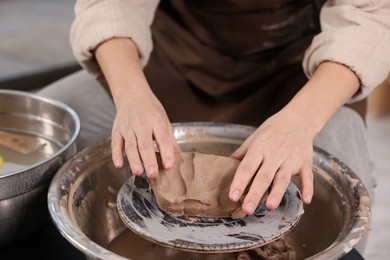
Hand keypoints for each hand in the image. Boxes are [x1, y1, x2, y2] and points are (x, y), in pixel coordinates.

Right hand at [111, 85, 176, 177]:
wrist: (132, 94)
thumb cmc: (151, 110)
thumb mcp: (164, 120)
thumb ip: (169, 139)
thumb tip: (177, 158)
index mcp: (157, 122)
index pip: (163, 139)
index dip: (166, 153)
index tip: (169, 166)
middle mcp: (142, 125)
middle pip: (145, 145)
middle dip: (149, 160)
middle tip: (152, 174)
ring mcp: (128, 128)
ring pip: (130, 146)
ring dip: (133, 160)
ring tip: (138, 172)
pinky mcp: (117, 130)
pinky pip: (116, 144)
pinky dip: (116, 155)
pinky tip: (119, 165)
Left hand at [228, 61, 360, 214]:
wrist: (298, 119)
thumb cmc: (272, 130)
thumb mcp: (254, 138)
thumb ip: (241, 154)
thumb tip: (224, 166)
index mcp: (259, 148)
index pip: (247, 167)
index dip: (239, 182)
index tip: (232, 196)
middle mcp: (275, 154)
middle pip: (263, 176)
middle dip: (255, 193)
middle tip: (247, 209)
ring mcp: (291, 159)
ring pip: (283, 178)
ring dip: (277, 192)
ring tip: (269, 206)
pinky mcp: (305, 162)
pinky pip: (307, 177)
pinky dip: (307, 188)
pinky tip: (306, 200)